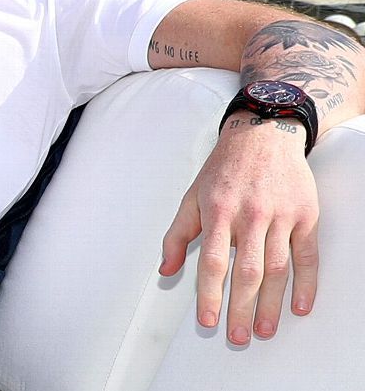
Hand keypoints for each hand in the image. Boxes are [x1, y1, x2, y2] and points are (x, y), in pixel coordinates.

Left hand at [160, 118, 318, 343]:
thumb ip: (177, 235)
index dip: (209, 294)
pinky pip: (307, 256)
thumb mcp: (192, 197)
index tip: (208, 320)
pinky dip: (306, 283)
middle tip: (239, 337)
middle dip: (241, 308)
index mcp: (218, 212)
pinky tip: (299, 306)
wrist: (262, 134)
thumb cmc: (223, 169)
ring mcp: (281, 216)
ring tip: (264, 330)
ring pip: (277, 268)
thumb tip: (164, 270)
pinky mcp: (306, 215)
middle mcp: (250, 215)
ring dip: (271, 304)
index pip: (212, 262)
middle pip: (247, 271)